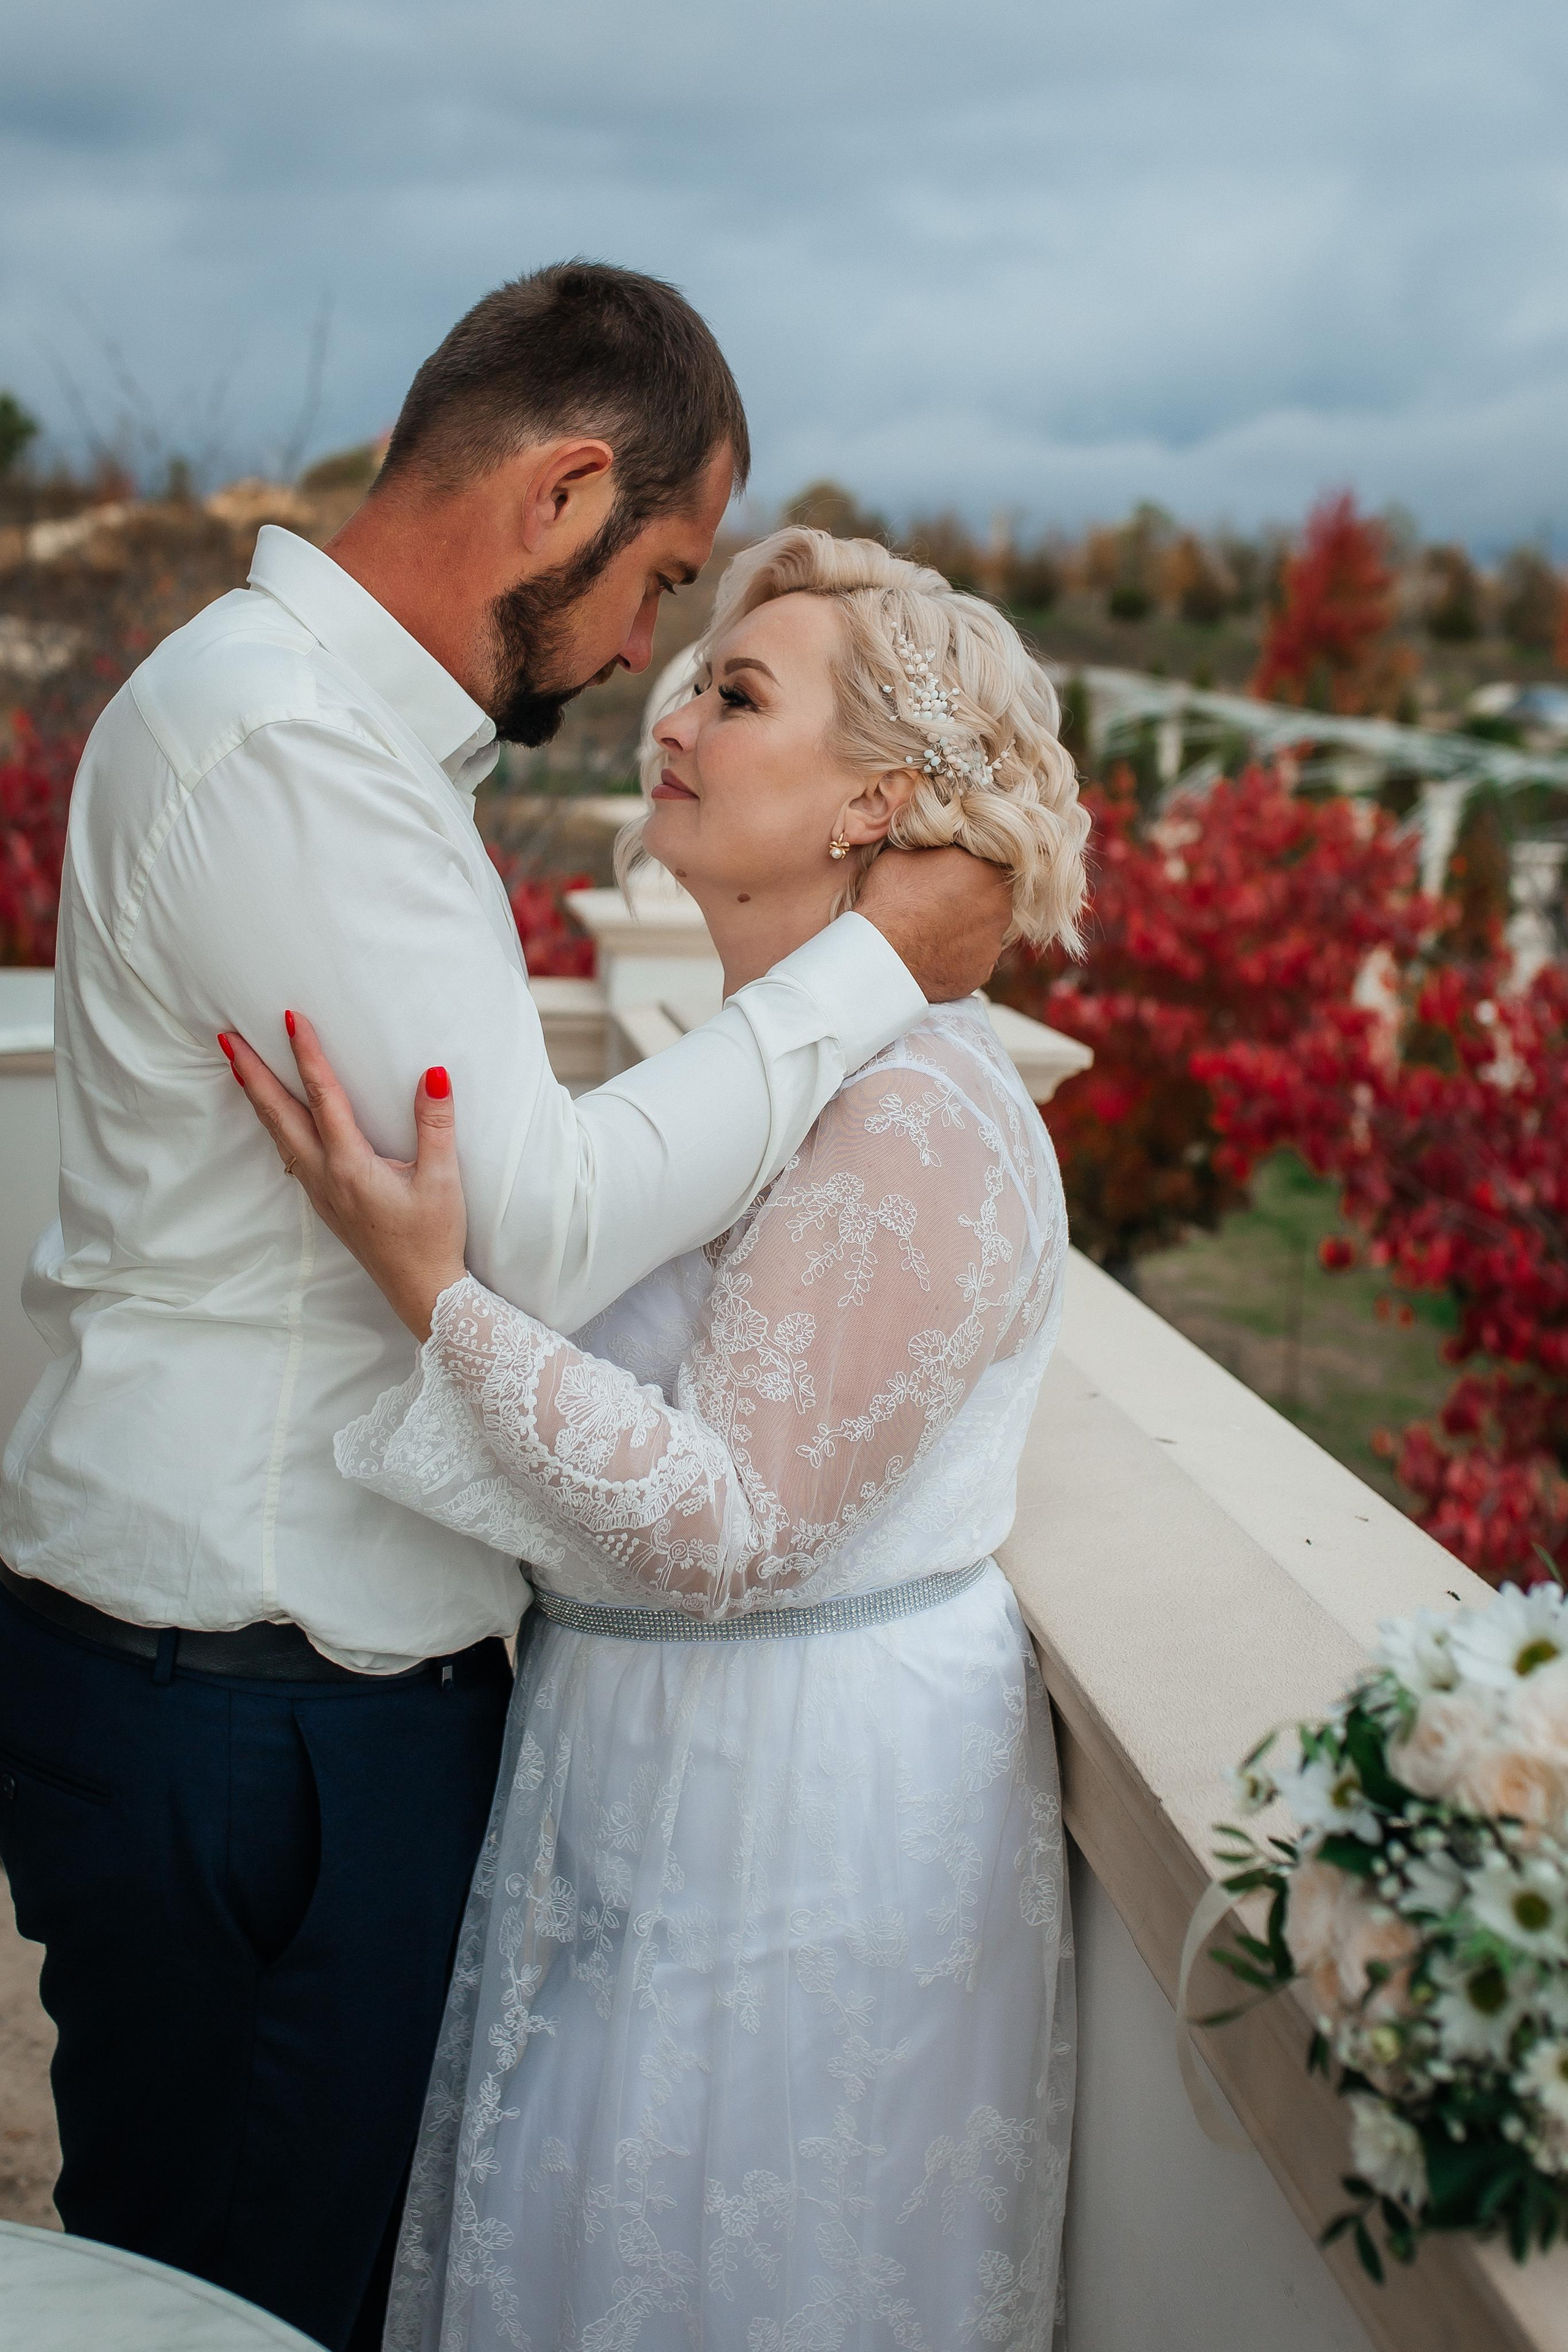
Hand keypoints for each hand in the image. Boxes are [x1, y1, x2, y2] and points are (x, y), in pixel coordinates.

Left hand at [221, 1014, 467, 1339]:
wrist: (421, 1290)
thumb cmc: (433, 1238)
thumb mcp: (443, 1179)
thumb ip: (436, 1125)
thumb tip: (434, 1074)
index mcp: (349, 1165)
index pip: (323, 1097)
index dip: (306, 1054)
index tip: (289, 1018)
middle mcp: (324, 1175)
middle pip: (279, 1114)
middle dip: (252, 1073)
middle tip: (227, 1038)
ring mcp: (320, 1191)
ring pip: (279, 1135)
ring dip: (258, 1098)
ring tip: (240, 1068)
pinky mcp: (325, 1202)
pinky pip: (290, 1153)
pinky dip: (274, 1125)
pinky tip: (276, 1117)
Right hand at [855, 845, 1013, 1000]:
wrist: (883, 954)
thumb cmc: (893, 898)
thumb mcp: (905, 851)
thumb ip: (933, 847)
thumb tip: (935, 841)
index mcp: (988, 871)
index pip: (985, 863)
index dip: (964, 869)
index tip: (945, 875)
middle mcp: (1000, 908)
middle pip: (988, 898)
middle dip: (968, 899)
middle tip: (937, 904)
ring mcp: (992, 944)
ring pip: (981, 931)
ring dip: (963, 929)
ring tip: (931, 932)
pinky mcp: (981, 973)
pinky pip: (972, 960)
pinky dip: (957, 957)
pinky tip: (933, 954)